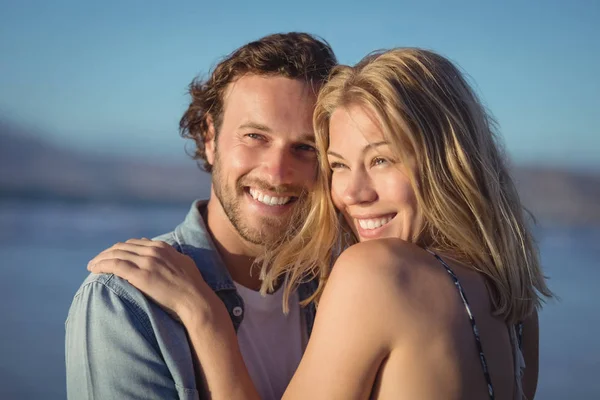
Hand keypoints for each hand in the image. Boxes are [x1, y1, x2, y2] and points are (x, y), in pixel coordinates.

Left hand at [87, 238, 225, 324]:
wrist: (195, 299)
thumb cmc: (192, 286)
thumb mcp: (183, 263)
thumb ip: (171, 255)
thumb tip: (163, 251)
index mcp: (162, 247)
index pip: (135, 243)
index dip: (121, 248)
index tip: (113, 255)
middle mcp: (153, 251)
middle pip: (122, 247)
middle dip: (107, 252)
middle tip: (98, 260)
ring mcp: (146, 262)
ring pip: (115, 254)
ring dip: (100, 258)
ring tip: (92, 265)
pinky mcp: (140, 275)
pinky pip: (115, 265)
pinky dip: (101, 265)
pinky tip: (93, 269)